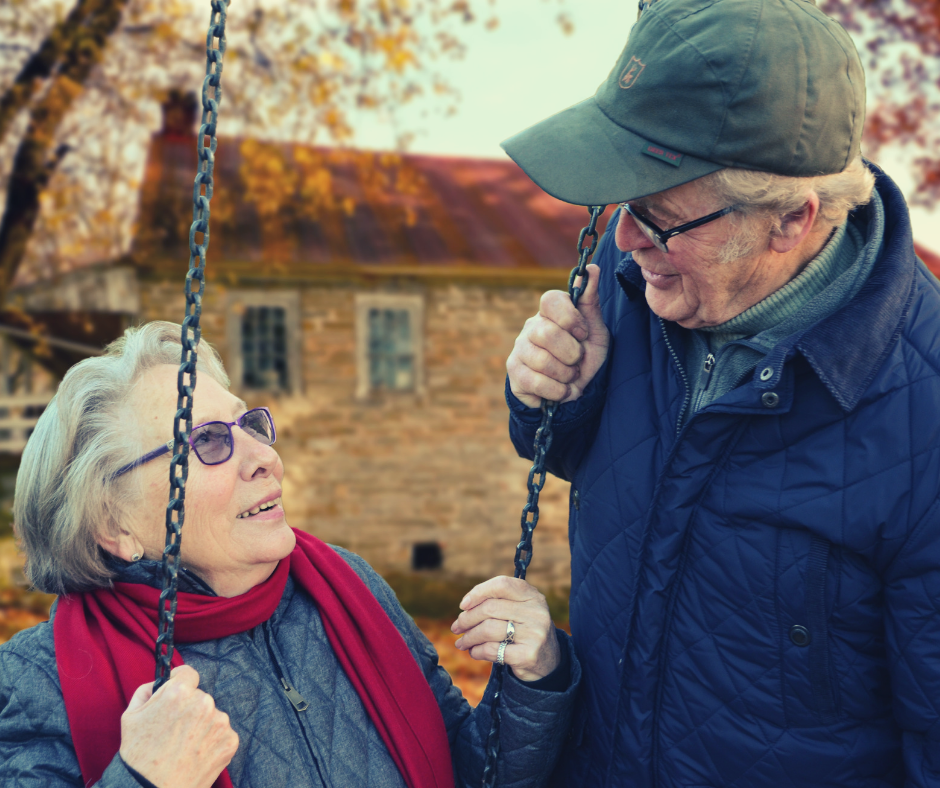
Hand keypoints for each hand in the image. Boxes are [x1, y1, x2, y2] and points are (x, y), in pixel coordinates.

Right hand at [119, 665, 238, 787]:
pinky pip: (221, 733)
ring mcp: (220, 722)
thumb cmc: (138, 756)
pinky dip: (211, 741)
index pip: (188, 673)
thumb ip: (147, 690)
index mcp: (180, 693)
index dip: (180, 682)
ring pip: (211, 715)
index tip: (178, 692)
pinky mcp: (230, 741)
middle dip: (189, 708)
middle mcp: (204, 702)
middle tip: (175, 731)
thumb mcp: (131, 716)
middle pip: (199, 697)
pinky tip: (195, 755)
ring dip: (202, 725)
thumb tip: (161, 681)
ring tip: (184, 747)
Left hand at [451, 576, 560, 681]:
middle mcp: (536, 612)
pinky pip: (492, 650)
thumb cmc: (525, 631)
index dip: (478, 592)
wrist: (548, 661)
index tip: (463, 605)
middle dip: (467, 619)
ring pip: (488, 630)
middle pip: (490, 609)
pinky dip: (477, 651)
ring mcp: (534, 634)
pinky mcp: (528, 655)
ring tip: (462, 642)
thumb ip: (498, 602)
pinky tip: (474, 652)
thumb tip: (465, 606)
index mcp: (533, 596)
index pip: (501, 585)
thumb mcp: (520, 610)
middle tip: (456, 627)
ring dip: (469, 637)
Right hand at [506, 263, 608, 408]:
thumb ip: (591, 302)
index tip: (583, 334)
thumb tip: (592, 268)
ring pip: (542, 361)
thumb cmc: (584, 357)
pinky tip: (561, 390)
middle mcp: (531, 326)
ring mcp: (519, 349)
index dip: (570, 318)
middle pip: (547, 333)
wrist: (573, 391)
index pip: (550, 299)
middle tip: (577, 361)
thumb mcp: (595, 331)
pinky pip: (536, 382)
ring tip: (569, 377)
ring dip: (566, 375)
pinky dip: (557, 391)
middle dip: (572, 354)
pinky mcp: (514, 372)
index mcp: (551, 313)